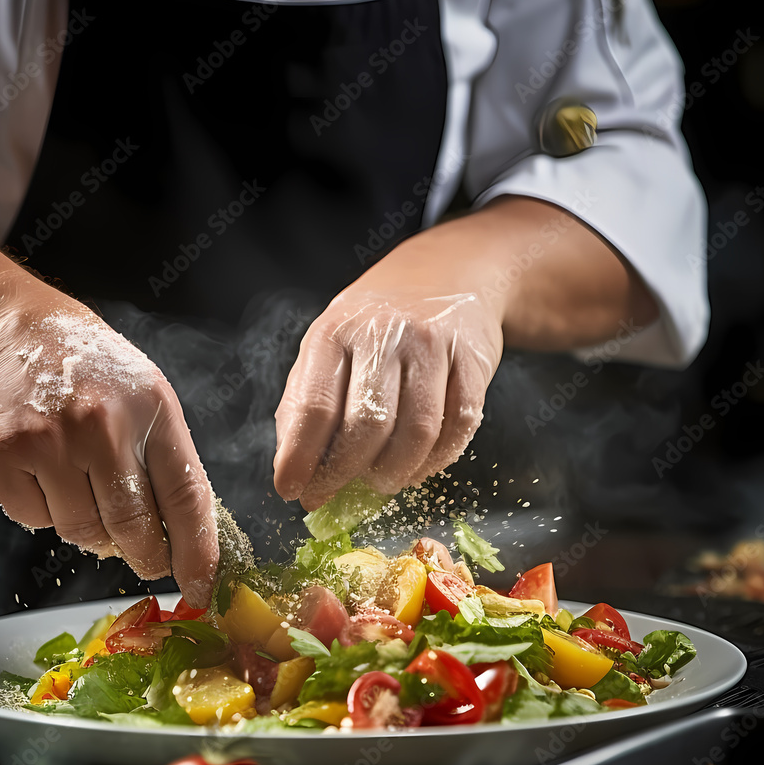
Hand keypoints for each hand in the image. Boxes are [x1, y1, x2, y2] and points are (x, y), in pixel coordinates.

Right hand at [0, 288, 217, 605]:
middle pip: (135, 527)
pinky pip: (34, 519)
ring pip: (83, 531)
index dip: (198, 551)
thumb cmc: (74, 356)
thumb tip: (177, 532)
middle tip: (145, 559)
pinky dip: (42, 510)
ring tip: (80, 485)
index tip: (202, 587)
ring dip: (88, 527)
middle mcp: (104, 424)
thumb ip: (160, 453)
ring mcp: (50, 441)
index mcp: (152, 406)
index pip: (188, 496)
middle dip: (145, 556)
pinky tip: (41, 471)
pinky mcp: (2, 456)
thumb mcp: (139, 389)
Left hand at [273, 287, 502, 509]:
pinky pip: (459, 424)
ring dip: (396, 472)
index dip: (301, 457)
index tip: (291, 490)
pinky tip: (421, 464)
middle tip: (340, 491)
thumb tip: (292, 474)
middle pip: (366, 426)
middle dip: (348, 472)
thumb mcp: (328, 348)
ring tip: (383, 480)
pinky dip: (439, 458)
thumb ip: (303, 405)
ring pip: (416, 432)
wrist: (448, 273)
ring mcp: (431, 344)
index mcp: (333, 333)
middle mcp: (381, 334)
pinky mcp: (472, 357)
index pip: (313, 407)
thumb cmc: (374, 326)